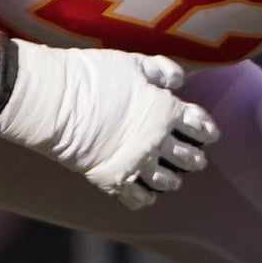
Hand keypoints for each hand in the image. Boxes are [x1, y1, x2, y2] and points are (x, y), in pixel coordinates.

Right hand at [0, 43, 218, 207]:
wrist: (56, 101)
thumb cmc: (93, 76)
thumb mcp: (132, 63)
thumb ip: (162, 71)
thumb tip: (180, 81)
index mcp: (167, 111)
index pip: (201, 127)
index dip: (205, 131)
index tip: (205, 134)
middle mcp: (158, 141)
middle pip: (189, 158)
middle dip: (193, 158)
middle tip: (191, 158)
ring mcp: (137, 163)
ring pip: (167, 182)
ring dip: (171, 180)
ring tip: (169, 178)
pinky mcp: (114, 180)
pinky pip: (138, 199)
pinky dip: (144, 197)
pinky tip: (143, 192)